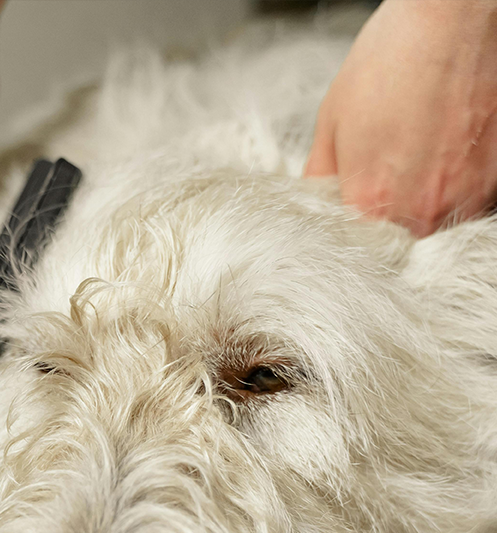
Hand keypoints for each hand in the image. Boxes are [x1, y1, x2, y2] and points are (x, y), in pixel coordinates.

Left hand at [305, 0, 496, 236]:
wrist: (452, 19)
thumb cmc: (392, 60)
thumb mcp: (331, 123)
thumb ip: (319, 180)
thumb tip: (315, 207)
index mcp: (372, 204)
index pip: (352, 249)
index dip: (348, 232)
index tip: (348, 215)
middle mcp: (421, 212)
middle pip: (395, 242)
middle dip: (386, 217)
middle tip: (386, 173)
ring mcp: (464, 199)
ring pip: (434, 225)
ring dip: (422, 202)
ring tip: (417, 155)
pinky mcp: (495, 183)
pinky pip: (466, 204)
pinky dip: (454, 187)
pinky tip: (443, 152)